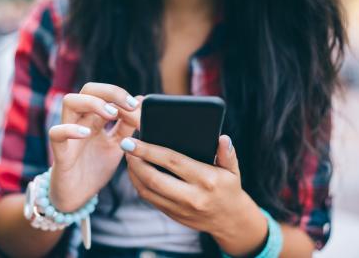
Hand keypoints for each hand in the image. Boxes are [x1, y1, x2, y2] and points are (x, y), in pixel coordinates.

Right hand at [48, 82, 142, 211]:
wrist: (77, 198)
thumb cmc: (95, 168)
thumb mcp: (118, 145)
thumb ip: (127, 125)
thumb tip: (141, 100)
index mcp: (95, 119)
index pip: (105, 93)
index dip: (122, 95)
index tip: (139, 105)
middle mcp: (81, 121)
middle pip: (88, 89)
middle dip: (110, 91)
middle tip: (128, 105)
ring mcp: (69, 135)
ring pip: (70, 102)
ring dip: (93, 103)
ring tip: (111, 114)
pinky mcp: (60, 153)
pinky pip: (56, 133)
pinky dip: (70, 129)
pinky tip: (87, 133)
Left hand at [123, 135, 267, 255]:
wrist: (229, 220)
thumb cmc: (229, 188)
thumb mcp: (233, 169)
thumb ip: (227, 153)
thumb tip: (223, 138)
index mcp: (206, 180)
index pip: (172, 161)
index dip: (149, 150)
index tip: (133, 140)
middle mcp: (191, 196)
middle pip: (153, 178)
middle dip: (135, 161)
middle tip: (125, 145)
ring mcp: (180, 208)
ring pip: (147, 191)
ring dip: (133, 173)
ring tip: (129, 156)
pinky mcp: (172, 215)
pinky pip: (149, 199)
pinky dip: (139, 184)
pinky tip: (136, 171)